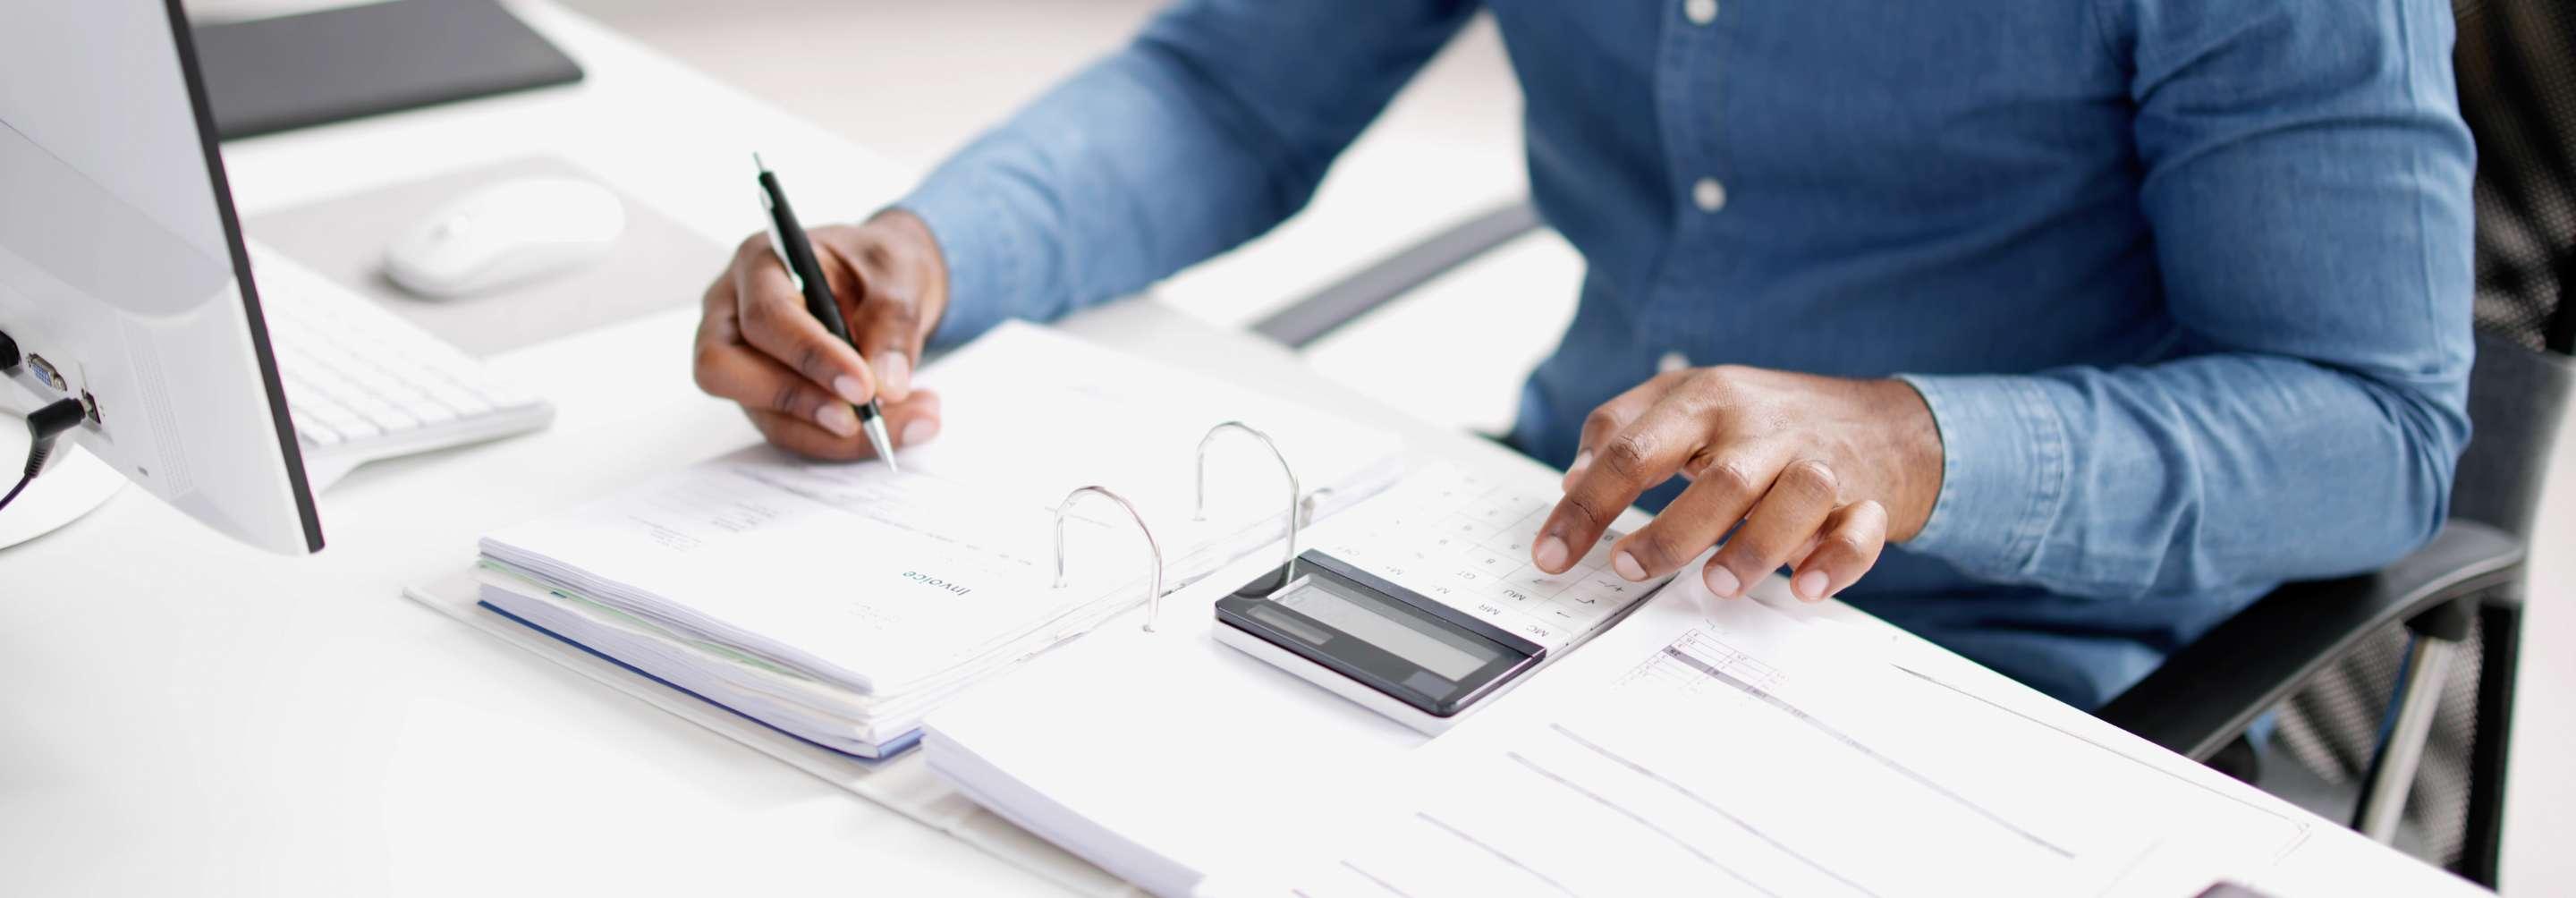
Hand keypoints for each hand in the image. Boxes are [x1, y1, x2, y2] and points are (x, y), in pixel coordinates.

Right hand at [693, 210, 950, 458]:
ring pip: (765, 414)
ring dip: (836, 435)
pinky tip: (900, 423)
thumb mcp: (899, 271)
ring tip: (915, 419)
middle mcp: (733, 312)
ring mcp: (743, 360)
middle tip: (862, 418)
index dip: (810, 356)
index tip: (864, 386)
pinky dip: (845, 441)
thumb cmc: (878, 263)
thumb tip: (887, 388)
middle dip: (797, 401)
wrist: (884, 280)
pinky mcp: (765, 398)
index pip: (765, 316)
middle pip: (724, 370)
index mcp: (761, 263)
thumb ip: (894, 322)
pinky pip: (794, 432)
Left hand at [1530, 366, 1943, 601]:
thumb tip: (1571, 480)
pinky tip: (1805, 588)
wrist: (1877, 420)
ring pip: (1797, 497)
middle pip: (1721, 477)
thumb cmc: (1760, 418)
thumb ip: (1620, 430)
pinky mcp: (1865, 500)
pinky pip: (1859, 530)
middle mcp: (1762, 429)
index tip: (1552, 555)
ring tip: (1716, 582)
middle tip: (1629, 568)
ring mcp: (1819, 462)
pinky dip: (1837, 561)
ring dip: (1756, 546)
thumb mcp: (1684, 399)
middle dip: (1671, 532)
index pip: (1633, 448)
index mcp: (1705, 400)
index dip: (1584, 507)